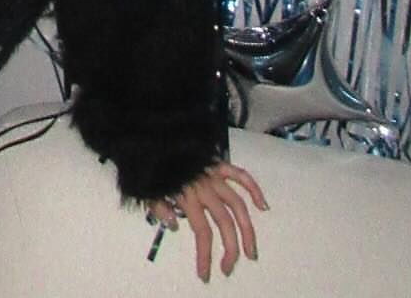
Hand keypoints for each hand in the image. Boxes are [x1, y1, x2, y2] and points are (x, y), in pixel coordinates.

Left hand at [146, 162, 266, 281]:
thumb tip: (175, 226)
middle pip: (224, 222)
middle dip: (230, 249)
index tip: (205, 274)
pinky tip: (263, 206)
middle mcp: (205, 187)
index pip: (202, 231)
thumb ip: (160, 208)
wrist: (152, 135)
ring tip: (250, 250)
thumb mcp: (147, 190)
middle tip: (229, 268)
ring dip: (247, 229)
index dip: (205, 255)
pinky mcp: (218, 163)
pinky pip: (240, 174)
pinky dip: (253, 188)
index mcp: (187, 196)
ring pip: (237, 204)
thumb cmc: (149, 164)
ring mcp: (214, 175)